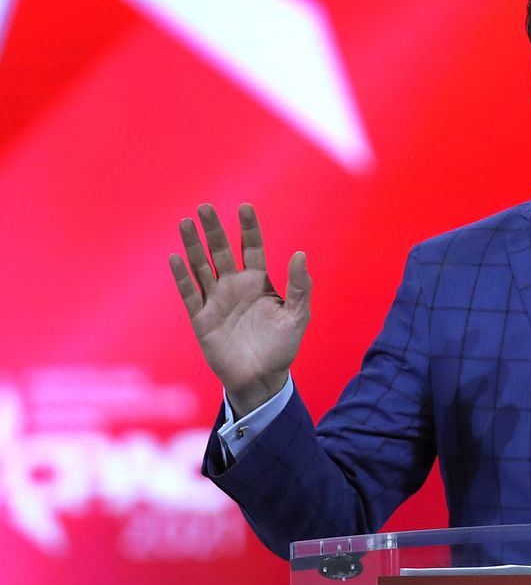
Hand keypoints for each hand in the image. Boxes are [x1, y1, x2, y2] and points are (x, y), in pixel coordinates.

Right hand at [169, 204, 310, 415]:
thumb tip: (301, 253)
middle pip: (221, 251)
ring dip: (193, 246)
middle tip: (205, 207)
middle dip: (213, 230)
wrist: (261, 378)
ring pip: (201, 267)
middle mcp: (234, 286)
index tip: (244, 207)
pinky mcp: (201, 319)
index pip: (251, 247)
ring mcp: (216, 301)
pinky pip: (189, 294)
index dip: (248, 228)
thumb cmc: (282, 347)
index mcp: (258, 282)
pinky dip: (182, 276)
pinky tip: (175, 258)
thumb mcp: (298, 316)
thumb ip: (300, 286)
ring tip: (185, 223)